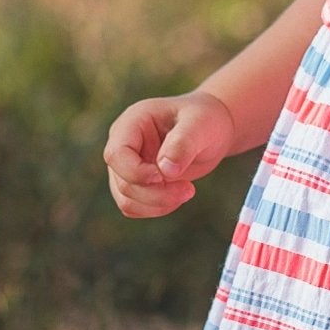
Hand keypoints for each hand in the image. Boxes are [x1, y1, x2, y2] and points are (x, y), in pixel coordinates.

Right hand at [103, 90, 238, 217]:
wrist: (213, 131)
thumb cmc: (206, 120)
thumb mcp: (200, 124)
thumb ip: (183, 143)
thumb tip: (166, 171)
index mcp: (132, 122)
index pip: (116, 154)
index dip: (136, 172)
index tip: (165, 177)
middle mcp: (123, 144)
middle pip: (123, 182)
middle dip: (157, 194)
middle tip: (190, 190)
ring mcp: (126, 166)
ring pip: (126, 200)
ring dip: (158, 204)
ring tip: (188, 191)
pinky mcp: (135, 183)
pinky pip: (134, 207)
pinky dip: (157, 208)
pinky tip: (178, 196)